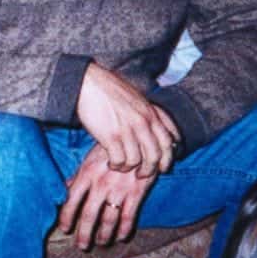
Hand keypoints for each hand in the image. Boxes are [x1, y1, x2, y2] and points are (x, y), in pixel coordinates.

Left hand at [58, 143, 157, 248]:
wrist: (138, 139)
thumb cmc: (110, 149)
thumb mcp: (90, 158)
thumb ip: (78, 176)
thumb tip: (63, 190)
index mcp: (86, 174)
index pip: (71, 200)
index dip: (67, 217)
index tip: (65, 229)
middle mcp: (101, 184)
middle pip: (89, 214)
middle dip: (84, 233)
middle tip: (82, 246)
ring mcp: (119, 189)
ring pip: (108, 219)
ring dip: (104, 235)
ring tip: (101, 243)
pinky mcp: (137, 192)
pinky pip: (129, 216)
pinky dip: (124, 229)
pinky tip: (121, 237)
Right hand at [76, 62, 178, 179]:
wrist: (88, 83)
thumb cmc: (108, 89)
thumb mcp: (136, 98)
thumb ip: (147, 113)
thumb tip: (155, 125)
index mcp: (150, 113)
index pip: (168, 142)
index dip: (167, 158)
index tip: (162, 166)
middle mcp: (142, 123)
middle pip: (155, 155)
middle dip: (150, 169)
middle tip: (141, 174)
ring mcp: (127, 130)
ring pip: (137, 161)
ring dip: (129, 168)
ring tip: (121, 167)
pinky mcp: (111, 136)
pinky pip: (120, 160)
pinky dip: (116, 165)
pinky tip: (111, 162)